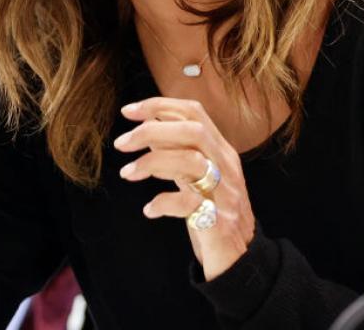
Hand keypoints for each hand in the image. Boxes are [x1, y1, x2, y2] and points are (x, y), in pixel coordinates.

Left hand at [114, 97, 255, 280]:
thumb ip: (179, 150)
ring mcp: (224, 192)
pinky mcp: (217, 221)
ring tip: (128, 173)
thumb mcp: (199, 175)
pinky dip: (163, 203)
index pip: (194, 113)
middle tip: (122, 143)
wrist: (241, 258)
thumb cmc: (214, 213)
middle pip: (193, 130)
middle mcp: (226, 166)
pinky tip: (150, 210)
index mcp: (221, 151)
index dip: (160, 105)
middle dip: (152, 130)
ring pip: (190, 161)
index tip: (129, 111)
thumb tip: (149, 127)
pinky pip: (188, 203)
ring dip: (152, 163)